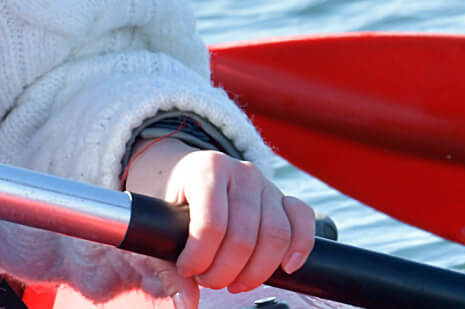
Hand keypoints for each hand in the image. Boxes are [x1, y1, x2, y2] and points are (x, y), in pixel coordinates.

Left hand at [122, 134, 315, 303]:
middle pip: (244, 236)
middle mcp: (241, 172)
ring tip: (235, 280)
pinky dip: (300, 247)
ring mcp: (266, 183)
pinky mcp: (284, 198)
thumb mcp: (162, 228)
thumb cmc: (175, 204)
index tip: (188, 270)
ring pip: (276, 235)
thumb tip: (186, 304)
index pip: (210, 224)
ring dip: (256, 271)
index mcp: (207, 169)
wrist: (190, 178)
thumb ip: (168, 269)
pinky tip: (285, 268)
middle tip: (209, 280)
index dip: (200, 258)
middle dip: (225, 272)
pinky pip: (303, 220)